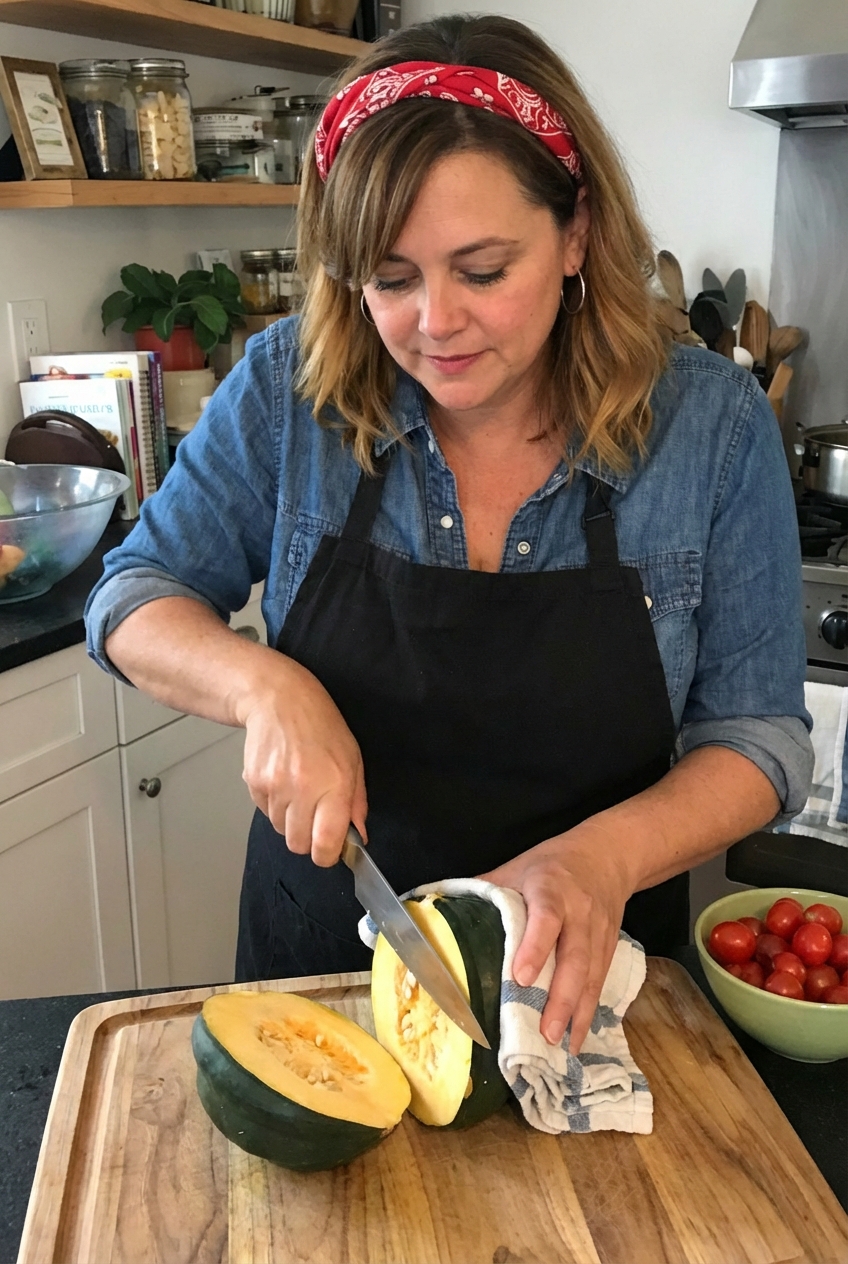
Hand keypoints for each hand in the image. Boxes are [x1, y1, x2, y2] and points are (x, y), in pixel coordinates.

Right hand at [236, 655, 366, 866]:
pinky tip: (282, 780)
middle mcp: (303, 789)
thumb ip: (356, 802)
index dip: (328, 856)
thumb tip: (358, 836)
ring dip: (291, 820)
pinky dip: (274, 806)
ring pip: (281, 830)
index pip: (325, 844)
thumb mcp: (353, 759)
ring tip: (298, 790)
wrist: (278, 699)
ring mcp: (274, 787)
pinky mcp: (253, 783)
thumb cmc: (322, 727)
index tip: (331, 850)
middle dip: (308, 840)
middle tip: (315, 818)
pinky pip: (265, 813)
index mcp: (334, 785)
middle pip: (298, 845)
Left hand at [479, 825, 631, 1053]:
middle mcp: (579, 913)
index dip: (536, 947)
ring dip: (577, 1013)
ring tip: (562, 1047)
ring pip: (592, 976)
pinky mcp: (610, 948)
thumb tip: (439, 911)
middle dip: (561, 997)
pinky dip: (589, 1013)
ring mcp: (599, 932)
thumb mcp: (517, 867)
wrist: (607, 855)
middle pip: (576, 957)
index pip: (546, 919)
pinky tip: (576, 1039)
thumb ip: (485, 889)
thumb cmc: (552, 864)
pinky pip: (600, 983)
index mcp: (550, 889)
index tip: (521, 977)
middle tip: (545, 1032)